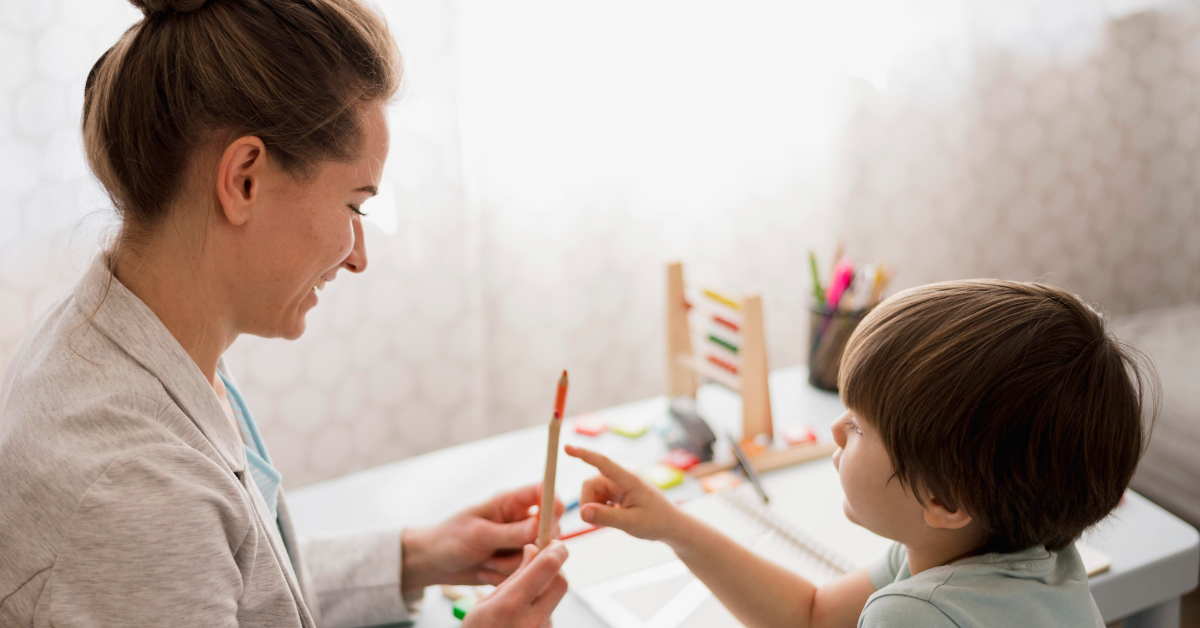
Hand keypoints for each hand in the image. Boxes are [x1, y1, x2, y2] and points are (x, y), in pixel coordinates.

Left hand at [401, 484, 565, 590]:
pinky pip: (526, 572)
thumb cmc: (450, 539)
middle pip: (550, 528)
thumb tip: (540, 526)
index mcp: (510, 502)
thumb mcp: (478, 534)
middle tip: (510, 552)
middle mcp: (519, 520)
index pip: (544, 492)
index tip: (550, 523)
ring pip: (539, 555)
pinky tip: (486, 571)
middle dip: (532, 546)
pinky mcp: (516, 562)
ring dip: (512, 565)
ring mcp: (519, 542)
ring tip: (487, 561)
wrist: (435, 563)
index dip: (554, 504)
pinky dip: (506, 576)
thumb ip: (510, 532)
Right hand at [462, 541, 568, 627]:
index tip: (554, 541)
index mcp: (510, 606)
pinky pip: (550, 614)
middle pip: (561, 582)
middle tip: (545, 558)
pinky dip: (541, 606)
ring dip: (546, 588)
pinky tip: (522, 613)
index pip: (547, 567)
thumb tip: (534, 550)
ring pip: (555, 599)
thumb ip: (514, 577)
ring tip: (522, 594)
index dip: (555, 549)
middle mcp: (531, 621)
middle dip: (556, 567)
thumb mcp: (484, 604)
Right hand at [565, 445, 681, 542]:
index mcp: (629, 478)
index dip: (584, 454)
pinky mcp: (615, 488)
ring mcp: (618, 481)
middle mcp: (621, 475)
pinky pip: (596, 496)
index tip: (567, 447)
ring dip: (595, 508)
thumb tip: (582, 512)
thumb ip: (606, 517)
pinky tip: (614, 515)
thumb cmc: (655, 522)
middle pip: (589, 484)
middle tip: (598, 523)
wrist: (669, 525)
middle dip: (589, 504)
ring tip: (613, 519)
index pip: (603, 463)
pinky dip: (600, 508)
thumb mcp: (631, 523)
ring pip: (591, 492)